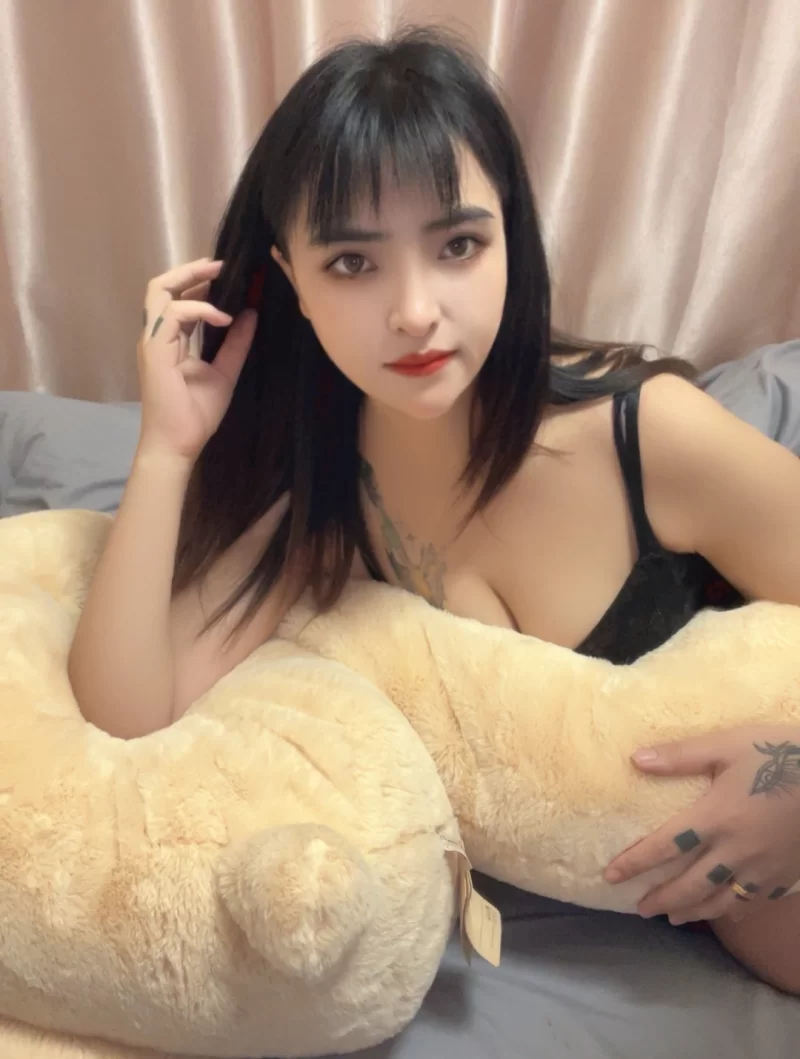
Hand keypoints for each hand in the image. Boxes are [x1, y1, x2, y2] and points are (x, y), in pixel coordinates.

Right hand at [137, 258, 256, 462]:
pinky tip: (223, 318)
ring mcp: (153, 341)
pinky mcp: (155, 350)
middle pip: (161, 286)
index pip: (177, 299)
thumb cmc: (196, 415)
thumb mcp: (225, 373)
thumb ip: (236, 344)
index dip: (198, 284)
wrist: (179, 444)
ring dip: (191, 280)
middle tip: (220, 265)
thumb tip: (251, 314)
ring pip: (159, 291)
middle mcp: (157, 336)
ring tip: (220, 277)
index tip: (226, 275)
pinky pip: (173, 315)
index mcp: (170, 340)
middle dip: (190, 271)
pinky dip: (199, 310)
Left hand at [604, 726, 799, 924]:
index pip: (665, 846)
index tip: (611, 875)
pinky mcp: (783, 875)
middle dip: (661, 899)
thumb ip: (681, 756)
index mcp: (717, 817)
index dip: (635, 863)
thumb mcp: (727, 745)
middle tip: (639, 909)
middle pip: (690, 885)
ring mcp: (762, 868)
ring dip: (693, 912)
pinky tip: (721, 910)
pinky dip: (730, 910)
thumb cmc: (777, 753)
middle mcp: (736, 850)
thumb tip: (636, 759)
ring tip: (673, 918)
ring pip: (721, 901)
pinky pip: (751, 902)